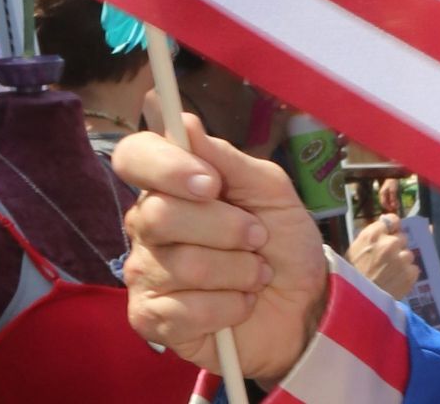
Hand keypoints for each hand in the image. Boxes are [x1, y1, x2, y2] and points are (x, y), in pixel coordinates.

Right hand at [115, 114, 329, 381]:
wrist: (304, 303)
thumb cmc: (283, 241)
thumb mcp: (271, 191)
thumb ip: (227, 159)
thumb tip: (181, 120)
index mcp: (172, 185)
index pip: (135, 156)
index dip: (167, 167)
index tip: (212, 184)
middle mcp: (147, 226)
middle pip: (160, 214)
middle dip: (228, 228)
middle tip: (259, 238)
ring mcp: (144, 273)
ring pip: (181, 264)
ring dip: (239, 271)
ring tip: (256, 274)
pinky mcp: (149, 319)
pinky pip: (182, 310)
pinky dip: (228, 307)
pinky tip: (239, 305)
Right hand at [346, 213, 417, 300]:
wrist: (352, 306)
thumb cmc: (347, 278)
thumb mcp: (353, 252)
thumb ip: (370, 239)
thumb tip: (383, 227)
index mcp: (372, 235)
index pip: (392, 220)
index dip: (392, 228)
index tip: (390, 235)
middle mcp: (390, 243)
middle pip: (402, 238)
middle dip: (396, 247)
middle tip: (386, 261)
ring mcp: (402, 258)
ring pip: (408, 254)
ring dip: (402, 262)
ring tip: (389, 275)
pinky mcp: (410, 273)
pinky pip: (413, 269)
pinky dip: (406, 275)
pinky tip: (394, 283)